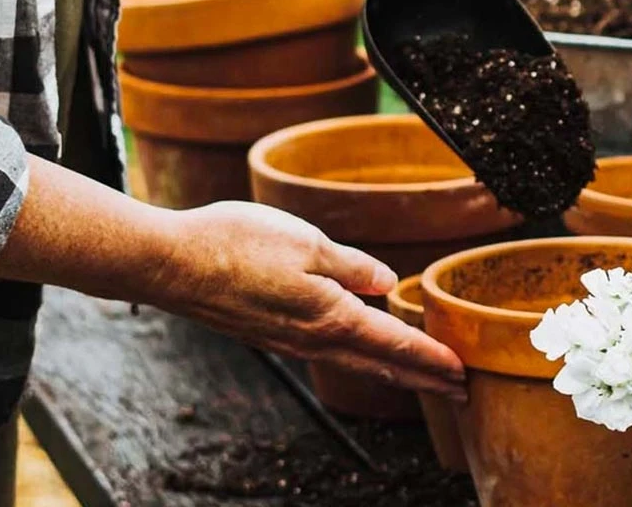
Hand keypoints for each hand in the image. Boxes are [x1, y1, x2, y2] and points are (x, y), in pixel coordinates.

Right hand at [156, 201, 463, 398]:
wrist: (169, 264)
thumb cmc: (235, 244)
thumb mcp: (306, 241)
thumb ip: (351, 265)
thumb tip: (388, 284)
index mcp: (329, 316)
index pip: (394, 344)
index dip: (432, 358)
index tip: (463, 373)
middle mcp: (312, 339)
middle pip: (380, 364)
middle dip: (422, 377)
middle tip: (459, 390)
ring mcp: (289, 340)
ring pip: (354, 362)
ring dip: (393, 372)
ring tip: (421, 377)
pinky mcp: (269, 332)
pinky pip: (327, 353)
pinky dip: (359, 359)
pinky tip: (359, 349)